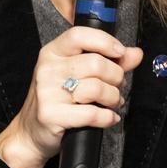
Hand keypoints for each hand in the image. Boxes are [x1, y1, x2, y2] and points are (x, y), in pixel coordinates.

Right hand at [0, 26, 142, 167]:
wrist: (31, 132)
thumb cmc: (57, 100)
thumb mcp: (77, 74)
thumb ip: (108, 61)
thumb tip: (135, 53)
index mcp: (52, 53)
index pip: (79, 35)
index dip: (104, 41)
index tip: (120, 52)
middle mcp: (47, 69)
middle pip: (95, 63)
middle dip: (116, 76)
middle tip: (117, 86)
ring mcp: (47, 92)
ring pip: (96, 88)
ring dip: (113, 98)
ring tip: (112, 102)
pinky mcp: (51, 115)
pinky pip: (91, 114)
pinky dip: (107, 117)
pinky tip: (108, 117)